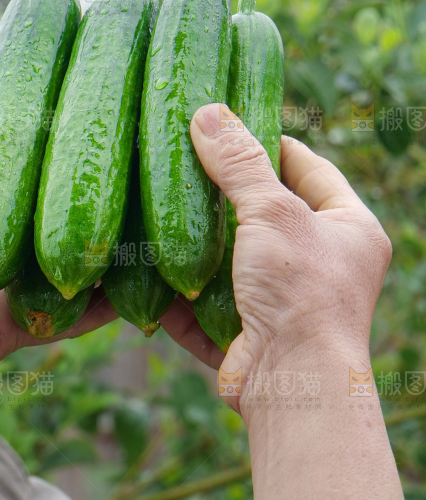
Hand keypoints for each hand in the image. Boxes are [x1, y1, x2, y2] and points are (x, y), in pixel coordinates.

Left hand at [0, 80, 229, 407]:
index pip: (20, 169)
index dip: (49, 143)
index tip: (87, 106)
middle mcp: (0, 243)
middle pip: (53, 212)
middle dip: (89, 189)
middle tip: (133, 150)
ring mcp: (14, 285)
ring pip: (70, 259)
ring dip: (108, 242)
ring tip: (153, 209)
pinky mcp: (21, 326)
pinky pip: (72, 314)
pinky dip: (106, 301)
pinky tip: (144, 276)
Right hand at [187, 103, 391, 394]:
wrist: (294, 387)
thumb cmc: (301, 290)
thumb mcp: (273, 212)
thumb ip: (240, 163)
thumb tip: (207, 113)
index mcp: (350, 229)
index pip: (310, 168)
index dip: (270, 143)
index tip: (229, 126)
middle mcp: (324, 264)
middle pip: (267, 214)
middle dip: (224, 196)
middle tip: (184, 164)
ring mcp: (286, 302)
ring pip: (233, 261)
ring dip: (197, 244)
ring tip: (159, 211)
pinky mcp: (250, 335)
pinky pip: (208, 305)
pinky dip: (182, 292)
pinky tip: (150, 269)